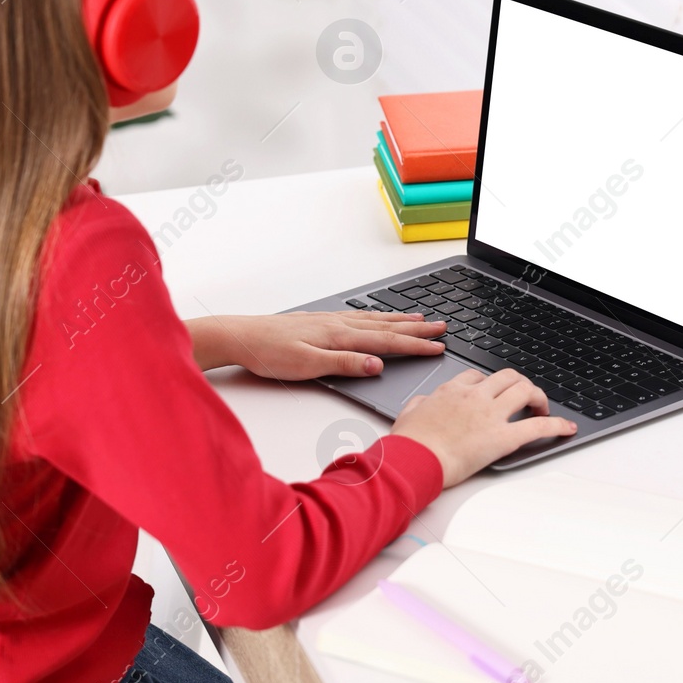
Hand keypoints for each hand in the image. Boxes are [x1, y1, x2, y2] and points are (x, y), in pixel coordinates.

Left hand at [185, 310, 447, 379]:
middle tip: (441, 327)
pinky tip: (379, 316)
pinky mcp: (321, 321)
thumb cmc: (269, 353)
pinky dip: (378, 315)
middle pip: (387, 326)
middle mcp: (339, 325)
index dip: (414, 346)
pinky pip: (360, 317)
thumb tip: (377, 365)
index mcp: (340, 337)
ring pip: (375, 319)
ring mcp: (331, 321)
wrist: (241, 336)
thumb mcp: (307, 366)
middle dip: (417, 328)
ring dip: (400, 318)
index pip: (386, 342)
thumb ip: (344, 364)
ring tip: (421, 317)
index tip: (437, 347)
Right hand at [392, 368, 576, 485]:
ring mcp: (491, 414)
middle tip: (525, 398)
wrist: (414, 460)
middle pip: (508, 376)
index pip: (479, 377)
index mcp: (452, 391)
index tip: (495, 393)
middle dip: (520, 384)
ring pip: (525, 390)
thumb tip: (423, 402)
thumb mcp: (408, 414)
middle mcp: (475, 396)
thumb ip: (419, 403)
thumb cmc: (409, 443)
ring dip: (538, 397)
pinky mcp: (503, 437)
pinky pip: (538, 426)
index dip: (491, 384)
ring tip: (543, 408)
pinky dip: (557, 425)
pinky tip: (566, 428)